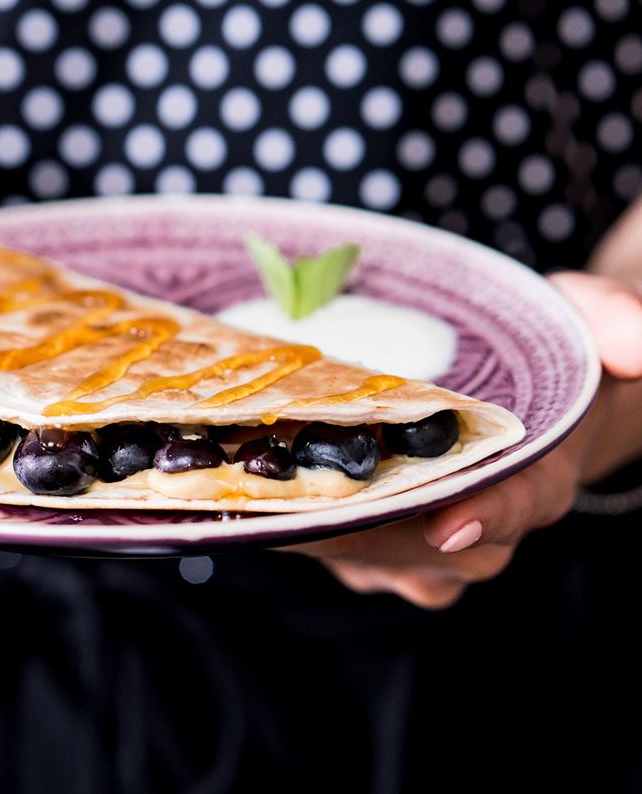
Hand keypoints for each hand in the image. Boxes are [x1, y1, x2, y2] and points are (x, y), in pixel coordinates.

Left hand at [290, 272, 641, 609]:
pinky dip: (314, 537)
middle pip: (439, 550)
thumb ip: (613, 319)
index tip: (450, 519)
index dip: (489, 512)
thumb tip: (639, 341)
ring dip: (335, 537)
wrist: (510, 399)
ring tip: (283, 502)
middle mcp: (485, 524)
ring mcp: (430, 547)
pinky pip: (350, 561)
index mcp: (539, 478)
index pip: (520, 504)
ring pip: (385, 563)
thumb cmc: (541, 353)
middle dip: (382, 528)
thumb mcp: (579, 318)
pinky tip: (275, 503)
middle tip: (319, 500)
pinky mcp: (382, 550)